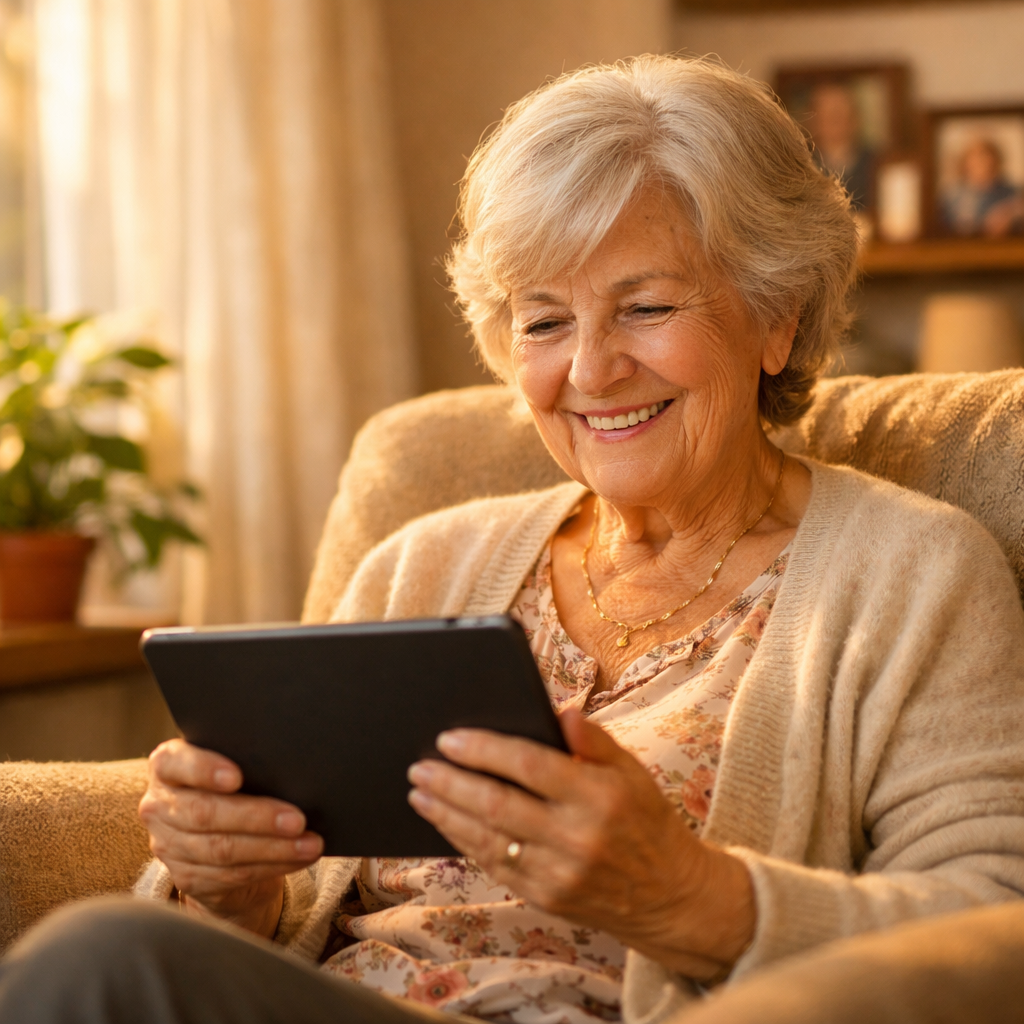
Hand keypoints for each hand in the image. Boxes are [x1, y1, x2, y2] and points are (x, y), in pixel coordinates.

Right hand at [139, 738, 322, 937]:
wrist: (220, 835)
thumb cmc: (236, 784)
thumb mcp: (235, 765)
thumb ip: (247, 760)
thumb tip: (293, 765)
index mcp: (167, 766)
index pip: (174, 763)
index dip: (204, 770)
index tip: (237, 777)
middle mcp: (160, 806)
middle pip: (204, 813)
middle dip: (257, 817)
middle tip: (298, 819)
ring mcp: (169, 846)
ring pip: (222, 850)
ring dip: (273, 848)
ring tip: (309, 843)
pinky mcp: (187, 879)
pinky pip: (232, 875)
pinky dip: (272, 866)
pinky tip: (299, 858)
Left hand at [407, 709, 754, 979]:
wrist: (669, 896)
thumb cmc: (645, 820)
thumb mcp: (632, 771)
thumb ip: (594, 740)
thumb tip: (560, 710)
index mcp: (598, 796)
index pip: (529, 766)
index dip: (485, 750)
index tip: (450, 738)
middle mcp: (576, 837)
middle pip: (498, 805)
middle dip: (451, 783)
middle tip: (419, 765)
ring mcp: (558, 873)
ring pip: (487, 840)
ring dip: (447, 814)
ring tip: (419, 791)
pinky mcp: (545, 899)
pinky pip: (493, 866)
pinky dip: (463, 842)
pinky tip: (446, 822)